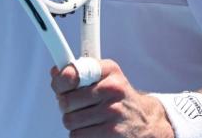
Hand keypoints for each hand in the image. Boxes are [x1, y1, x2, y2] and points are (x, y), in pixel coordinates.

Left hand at [51, 59, 174, 136]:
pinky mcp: (111, 133)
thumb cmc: (118, 99)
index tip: (60, 86)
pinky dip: (81, 136)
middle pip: (66, 101)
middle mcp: (112, 88)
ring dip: (74, 123)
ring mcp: (112, 111)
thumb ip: (81, 73)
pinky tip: (94, 130)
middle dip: (66, 106)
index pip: (73, 73)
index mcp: (109, 70)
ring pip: (69, 121)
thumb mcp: (107, 77)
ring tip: (88, 119)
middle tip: (76, 106)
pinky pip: (77, 136)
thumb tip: (55, 73)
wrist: (145, 123)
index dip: (61, 81)